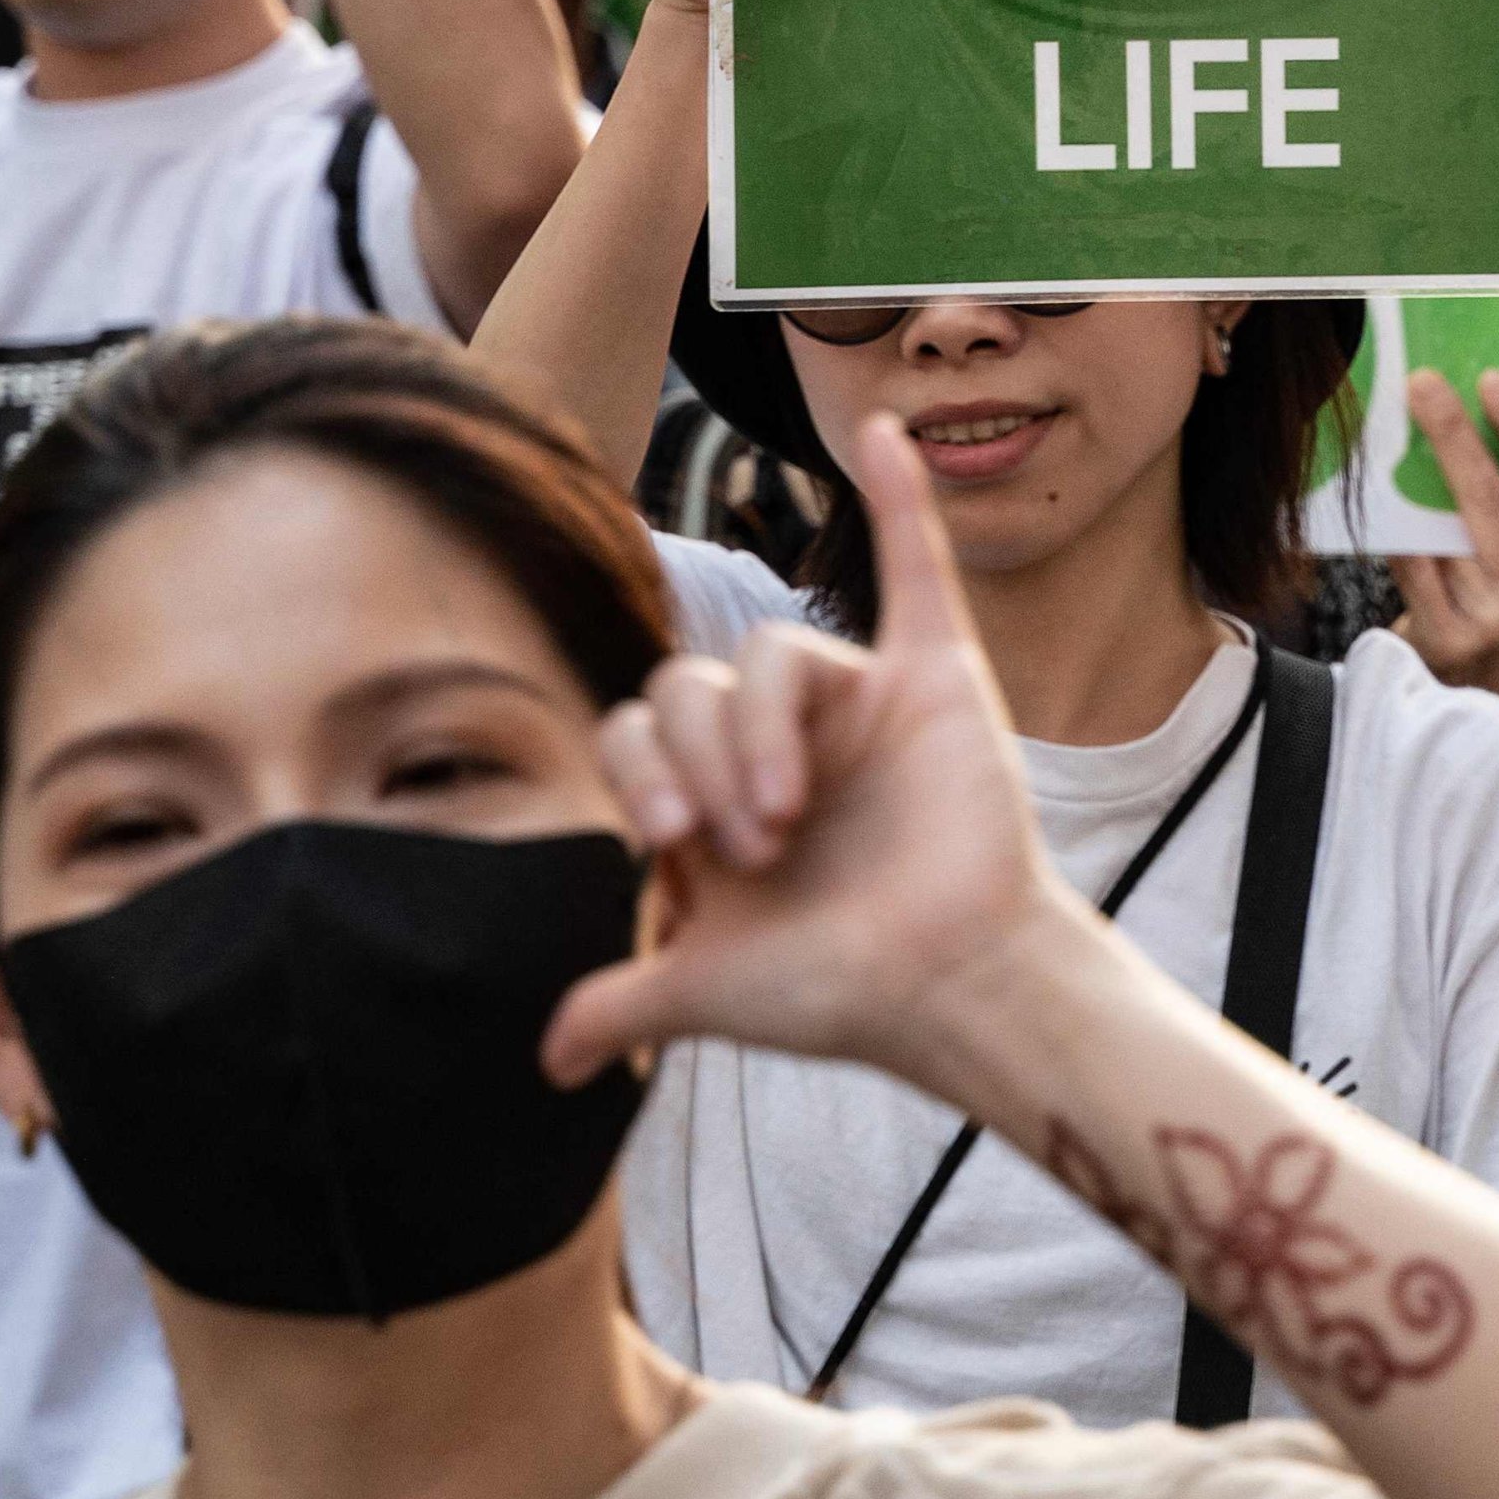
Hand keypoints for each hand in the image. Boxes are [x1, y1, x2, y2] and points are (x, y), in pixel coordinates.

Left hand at [545, 415, 1073, 1092]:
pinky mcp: (932, 678)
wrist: (949, 987)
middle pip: (690, 685)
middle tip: (750, 840)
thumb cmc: (841, 989)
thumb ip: (623, 996)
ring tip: (789, 812)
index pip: (639, 729)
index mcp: (721, 794)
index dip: (642, 773)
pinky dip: (901, 501)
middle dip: (704, 762)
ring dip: (765, 732)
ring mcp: (855, 704)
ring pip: (771, 653)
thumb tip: (549, 1060)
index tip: (677, 843)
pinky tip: (881, 438)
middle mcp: (780, 739)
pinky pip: (914, 569)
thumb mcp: (708, 989)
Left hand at [1391, 368, 1498, 697]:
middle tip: (1424, 385)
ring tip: (1391, 428)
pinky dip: (1396, 527)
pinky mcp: (1448, 641)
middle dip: (1456, 435)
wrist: (1475, 701)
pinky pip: (1413, 565)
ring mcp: (1497, 625)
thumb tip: (1482, 416)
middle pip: (1493, 503)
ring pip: (1446, 532)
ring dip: (1414, 476)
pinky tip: (1379, 492)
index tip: (1493, 382)